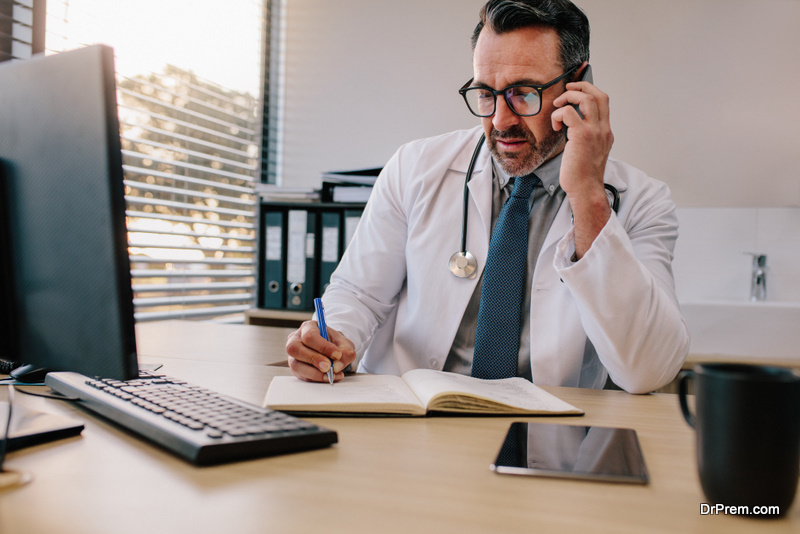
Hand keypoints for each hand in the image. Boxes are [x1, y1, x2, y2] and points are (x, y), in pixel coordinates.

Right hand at [286, 320, 356, 381]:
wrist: (332, 351)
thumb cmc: (336, 344)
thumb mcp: (345, 344)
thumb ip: (346, 352)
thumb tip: (337, 366)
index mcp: (308, 327)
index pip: (310, 336)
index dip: (323, 347)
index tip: (337, 355)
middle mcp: (295, 340)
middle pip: (294, 348)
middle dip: (313, 359)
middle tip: (329, 367)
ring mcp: (293, 355)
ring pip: (295, 365)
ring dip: (314, 373)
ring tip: (331, 375)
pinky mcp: (295, 369)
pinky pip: (301, 376)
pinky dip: (315, 379)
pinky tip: (328, 378)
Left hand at [551, 73, 613, 257]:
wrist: (586, 191)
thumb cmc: (582, 176)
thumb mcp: (587, 152)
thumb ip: (584, 137)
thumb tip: (570, 127)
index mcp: (605, 131)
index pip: (603, 100)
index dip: (590, 87)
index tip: (578, 82)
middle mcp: (603, 129)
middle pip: (598, 94)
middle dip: (580, 86)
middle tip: (566, 91)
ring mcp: (594, 132)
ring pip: (585, 99)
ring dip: (568, 98)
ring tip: (558, 108)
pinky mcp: (582, 136)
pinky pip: (569, 113)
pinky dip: (559, 114)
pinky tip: (555, 124)